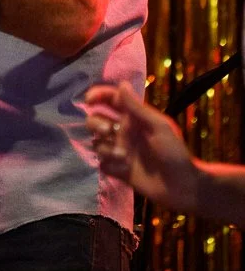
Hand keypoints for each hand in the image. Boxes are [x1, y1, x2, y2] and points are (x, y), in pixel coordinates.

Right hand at [85, 82, 198, 212]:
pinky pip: (102, 163)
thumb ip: (137, 108)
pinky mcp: (118, 170)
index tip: (89, 100)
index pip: (110, 100)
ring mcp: (119, 150)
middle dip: (96, 123)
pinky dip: (108, 164)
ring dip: (105, 147)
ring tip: (123, 156)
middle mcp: (123, 132)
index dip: (97, 95)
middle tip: (108, 131)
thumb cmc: (174, 152)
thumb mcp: (158, 127)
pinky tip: (122, 169)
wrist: (181, 186)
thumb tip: (121, 84)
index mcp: (133, 118)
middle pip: (95, 119)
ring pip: (96, 142)